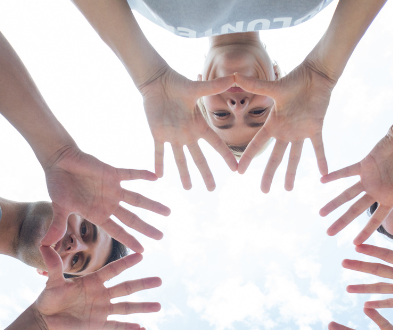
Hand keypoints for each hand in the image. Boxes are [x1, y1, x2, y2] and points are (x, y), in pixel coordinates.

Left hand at [34, 248, 160, 329]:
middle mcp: (101, 294)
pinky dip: (127, 327)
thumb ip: (53, 266)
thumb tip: (44, 246)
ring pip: (126, 307)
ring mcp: (102, 310)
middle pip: (126, 288)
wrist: (46, 319)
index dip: (126, 263)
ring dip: (142, 307)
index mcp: (93, 282)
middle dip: (143, 284)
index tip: (141, 255)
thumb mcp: (52, 282)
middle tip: (159, 280)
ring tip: (158, 306)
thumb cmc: (49, 298)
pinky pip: (115, 326)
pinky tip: (140, 327)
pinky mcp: (98, 324)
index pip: (113, 271)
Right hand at [41, 146, 169, 252]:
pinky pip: (130, 174)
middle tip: (161, 237)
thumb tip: (44, 246)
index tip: (143, 251)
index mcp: (97, 213)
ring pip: (137, 199)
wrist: (59, 160)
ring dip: (152, 205)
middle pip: (132, 218)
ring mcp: (113, 189)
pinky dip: (142, 175)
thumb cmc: (58, 184)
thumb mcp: (59, 207)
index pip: (117, 230)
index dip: (130, 240)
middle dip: (146, 228)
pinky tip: (156, 177)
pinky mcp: (112, 173)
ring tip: (168, 212)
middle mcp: (108, 203)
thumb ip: (57, 226)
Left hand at [139, 66, 238, 190]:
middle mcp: (188, 134)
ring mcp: (173, 136)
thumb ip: (214, 86)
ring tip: (188, 189)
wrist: (157, 82)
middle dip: (205, 174)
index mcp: (199, 125)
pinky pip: (159, 152)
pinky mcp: (158, 134)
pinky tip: (159, 176)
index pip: (216, 144)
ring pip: (180, 159)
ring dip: (184, 174)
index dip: (225, 156)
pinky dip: (158, 163)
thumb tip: (234, 77)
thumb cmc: (177, 83)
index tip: (235, 169)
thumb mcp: (197, 87)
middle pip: (199, 158)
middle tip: (212, 190)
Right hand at [234, 62, 333, 192]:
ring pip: (294, 157)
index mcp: (273, 123)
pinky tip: (324, 173)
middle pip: (275, 157)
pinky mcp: (315, 128)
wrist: (315, 75)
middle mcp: (285, 131)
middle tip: (264, 191)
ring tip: (289, 189)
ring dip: (291, 173)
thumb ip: (255, 85)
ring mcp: (300, 131)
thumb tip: (234, 76)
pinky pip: (318, 147)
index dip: (249, 158)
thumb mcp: (274, 86)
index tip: (239, 172)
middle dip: (269, 174)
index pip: (257, 144)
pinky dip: (321, 159)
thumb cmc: (294, 79)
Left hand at [319, 127, 392, 243]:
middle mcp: (377, 191)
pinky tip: (322, 181)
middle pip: (356, 210)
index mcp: (391, 197)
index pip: (376, 218)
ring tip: (320, 214)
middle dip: (342, 222)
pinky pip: (347, 171)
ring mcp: (369, 178)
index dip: (366, 231)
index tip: (355, 244)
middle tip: (329, 234)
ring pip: (348, 194)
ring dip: (334, 203)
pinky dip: (335, 175)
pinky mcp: (364, 164)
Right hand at [344, 220, 392, 312]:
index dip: (372, 251)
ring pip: (379, 287)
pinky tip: (366, 306)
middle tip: (343, 263)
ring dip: (363, 288)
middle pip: (377, 270)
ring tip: (347, 288)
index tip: (357, 246)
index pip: (387, 255)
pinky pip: (390, 303)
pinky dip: (378, 305)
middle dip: (360, 267)